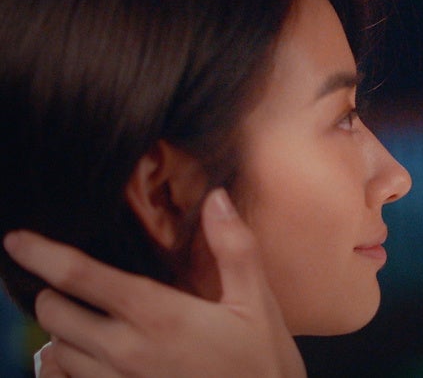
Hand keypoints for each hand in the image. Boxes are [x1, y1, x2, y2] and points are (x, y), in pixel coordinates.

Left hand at [3, 188, 305, 377]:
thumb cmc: (262, 364)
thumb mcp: (257, 302)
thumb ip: (234, 247)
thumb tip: (215, 198)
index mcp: (159, 315)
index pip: (82, 277)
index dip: (43, 254)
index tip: (16, 240)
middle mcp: (128, 351)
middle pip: (55, 314)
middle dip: (52, 293)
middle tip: (66, 285)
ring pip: (57, 351)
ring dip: (61, 331)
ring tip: (79, 319)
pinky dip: (62, 368)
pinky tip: (81, 359)